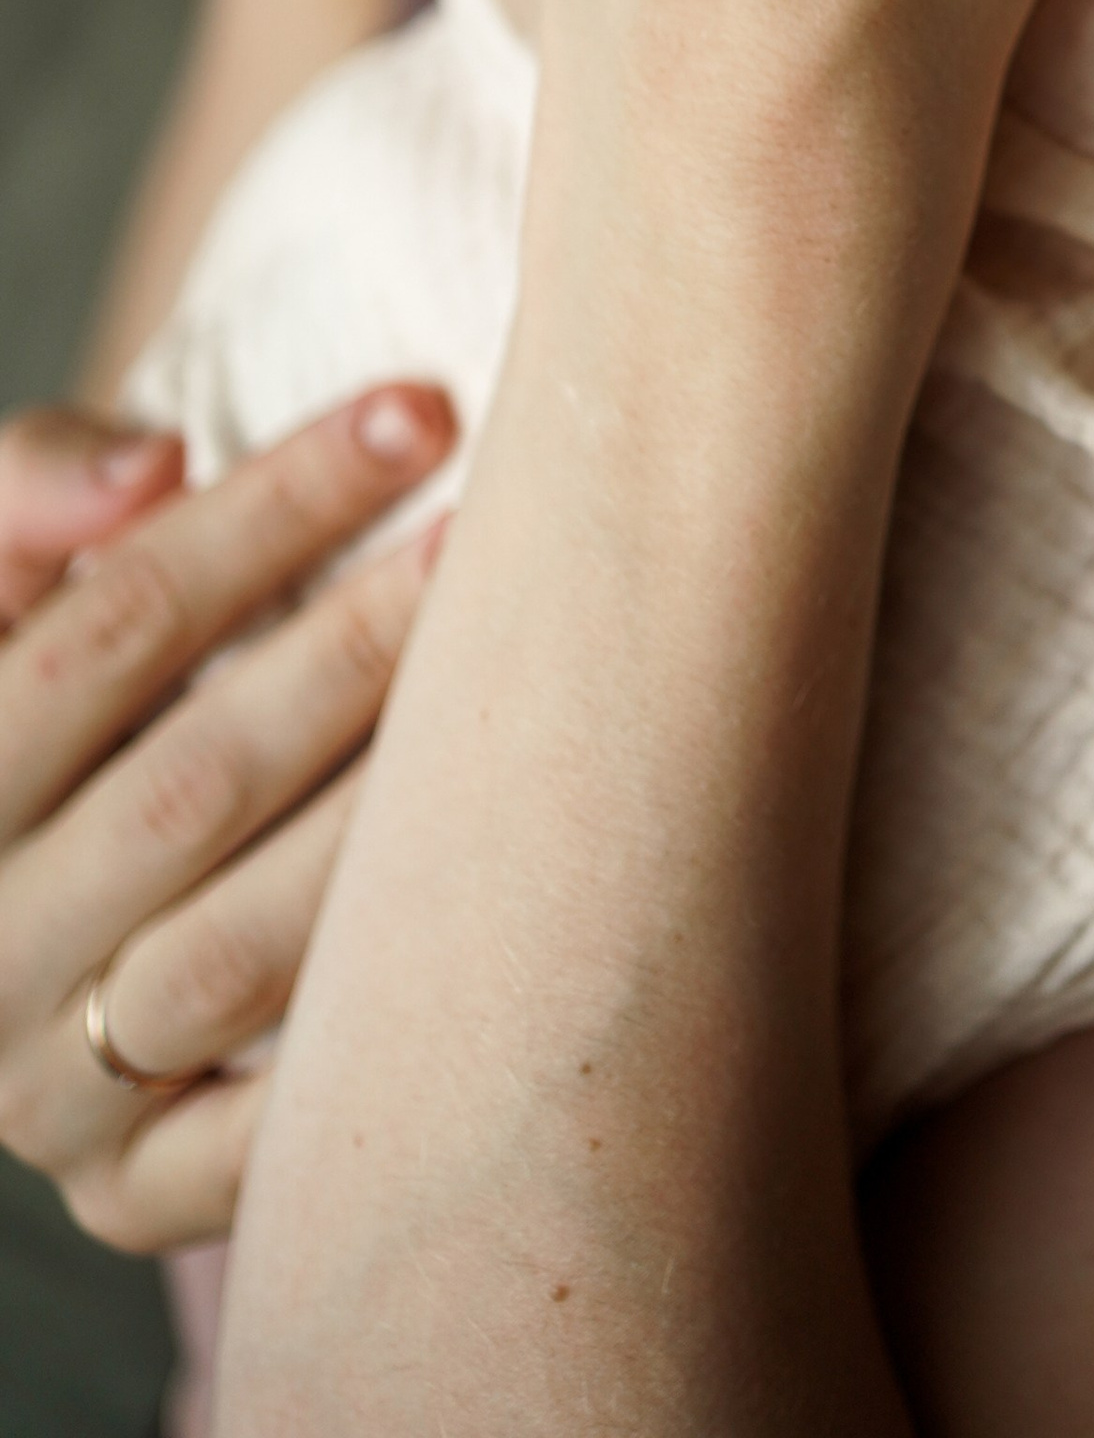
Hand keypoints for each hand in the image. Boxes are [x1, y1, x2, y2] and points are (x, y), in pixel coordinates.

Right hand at [0, 385, 451, 1248]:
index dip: (272, 507)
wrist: (14, 921)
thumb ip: (37, 487)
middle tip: (503, 545)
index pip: (112, 626)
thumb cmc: (47, 680)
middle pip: (189, 786)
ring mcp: (46, 1085)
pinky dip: (377, 1034)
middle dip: (358, 651)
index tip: (422, 411)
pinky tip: (505, 917)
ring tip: (532, 705)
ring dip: (391, 826)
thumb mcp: (3, 573)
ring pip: (240, 952)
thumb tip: (153, 466)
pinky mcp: (128, 1191)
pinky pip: (265, 1140)